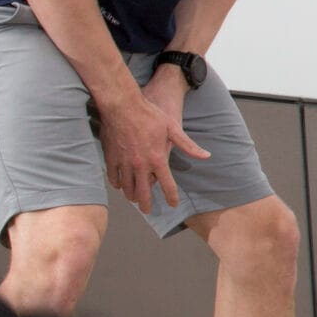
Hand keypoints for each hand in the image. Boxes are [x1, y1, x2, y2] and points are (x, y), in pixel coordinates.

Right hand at [97, 72, 207, 211]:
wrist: (122, 105)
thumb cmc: (149, 115)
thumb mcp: (173, 128)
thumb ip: (188, 145)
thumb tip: (206, 156)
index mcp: (158, 159)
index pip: (167, 185)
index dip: (171, 197)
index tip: (172, 204)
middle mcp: (141, 165)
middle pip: (143, 192)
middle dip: (146, 204)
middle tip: (148, 210)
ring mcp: (124, 162)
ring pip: (127, 187)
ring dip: (131, 195)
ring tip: (135, 199)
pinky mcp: (111, 157)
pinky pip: (113, 177)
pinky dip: (117, 184)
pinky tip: (119, 185)